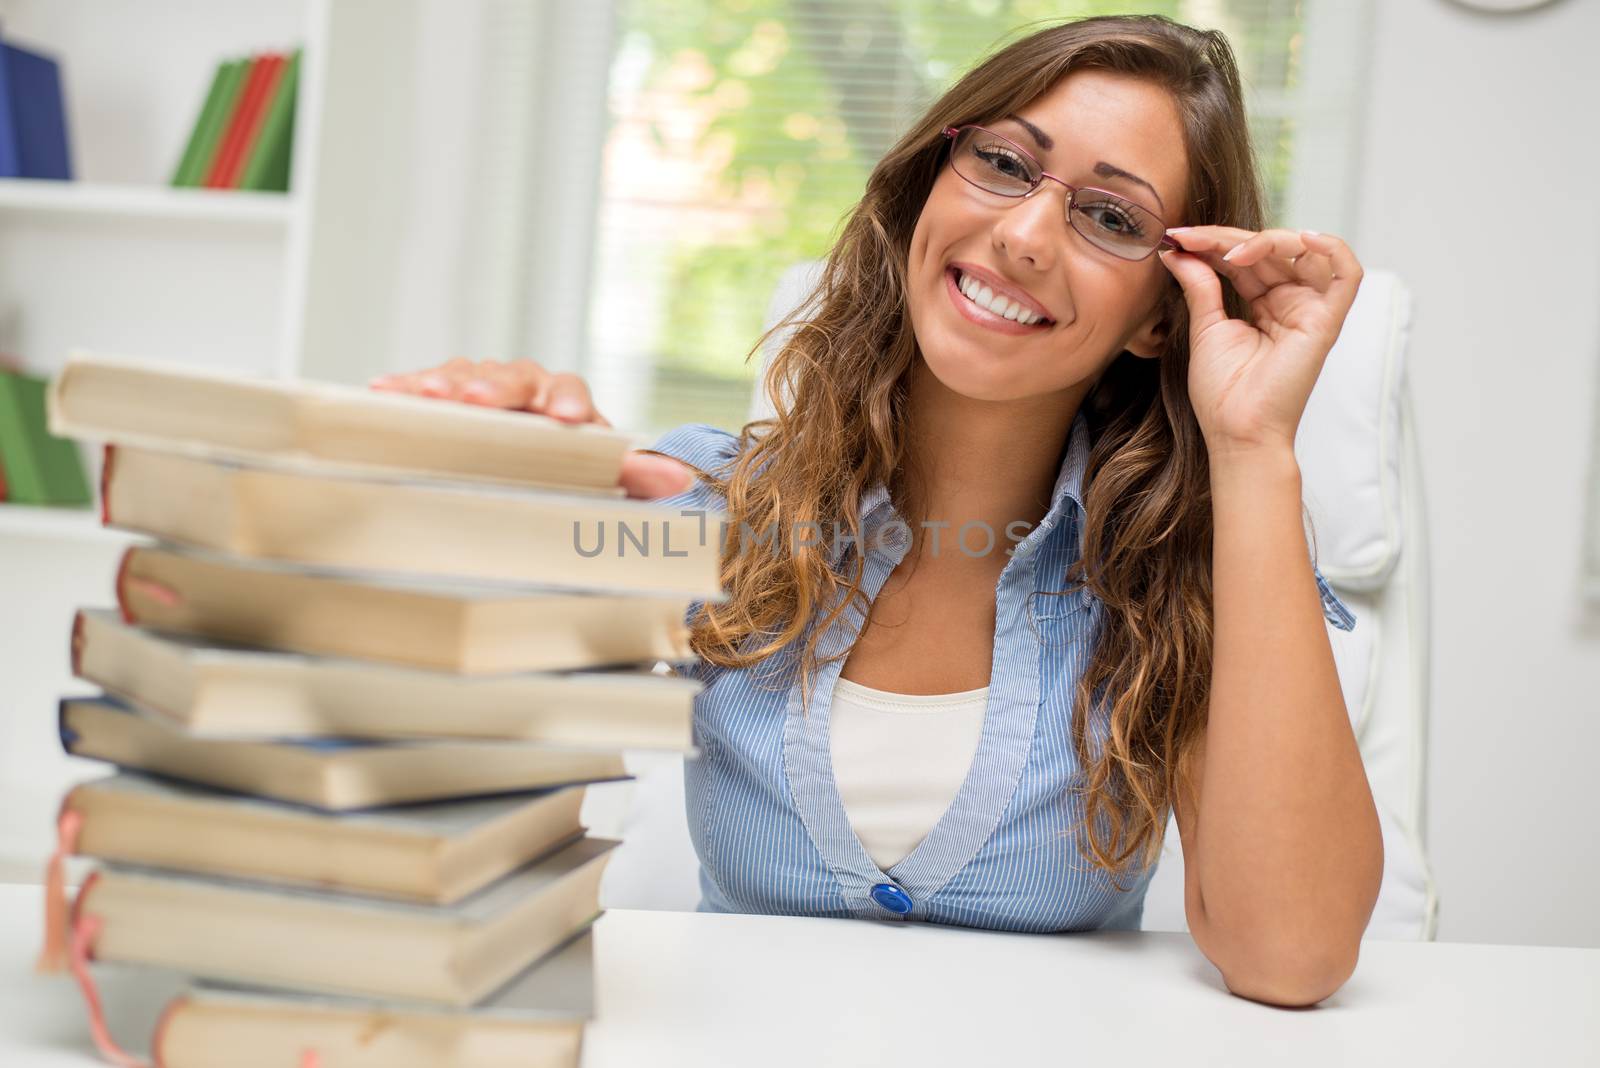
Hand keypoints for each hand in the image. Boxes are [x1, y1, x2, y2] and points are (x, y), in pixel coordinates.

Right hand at [368, 357, 692, 498]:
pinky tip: (381, 392)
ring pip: (463, 377)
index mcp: (564, 401)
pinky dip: (404, 390)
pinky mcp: (442, 403)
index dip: (567, 401)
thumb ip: (635, 477)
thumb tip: (676, 479)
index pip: (568, 390)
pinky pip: (423, 391)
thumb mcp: (603, 477)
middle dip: (494, 387)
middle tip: (477, 399)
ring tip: (424, 394)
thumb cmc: (570, 472)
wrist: (537, 469)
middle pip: (510, 377)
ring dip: (443, 384)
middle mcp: (523, 387)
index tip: (567, 418)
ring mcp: (480, 390)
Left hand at [1158, 227, 1362, 457]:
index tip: (1176, 238)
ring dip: (1265, 240)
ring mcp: (1310, 309)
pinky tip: (1300, 239)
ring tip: (1228, 251)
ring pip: (1301, 252)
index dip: (1212, 243)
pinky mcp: (1328, 321)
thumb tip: (1178, 251)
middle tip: (1188, 236)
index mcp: (1263, 304)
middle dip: (1227, 238)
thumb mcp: (1206, 328)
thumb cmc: (1222, 392)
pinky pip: (1348, 274)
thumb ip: (1200, 285)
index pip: (1244, 258)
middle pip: (1268, 250)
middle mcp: (1290, 302)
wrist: (1237, 431)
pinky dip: (1331, 248)